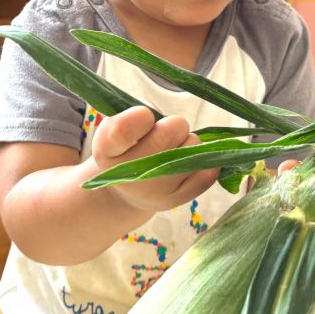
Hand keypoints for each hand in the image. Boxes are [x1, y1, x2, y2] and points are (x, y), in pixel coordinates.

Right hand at [90, 106, 218, 214]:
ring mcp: (154, 192)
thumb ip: (137, 112)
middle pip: (168, 134)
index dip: (141, 116)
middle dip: (173, 124)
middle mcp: (128, 176)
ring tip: (172, 149)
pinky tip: (187, 160)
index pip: (123, 131)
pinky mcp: (177, 200)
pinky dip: (204, 160)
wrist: (129, 188)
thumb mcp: (116, 125)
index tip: (144, 116)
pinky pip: (208, 172)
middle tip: (166, 129)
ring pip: (192, 147)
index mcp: (106, 150)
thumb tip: (166, 119)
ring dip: (188, 141)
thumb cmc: (126, 146)